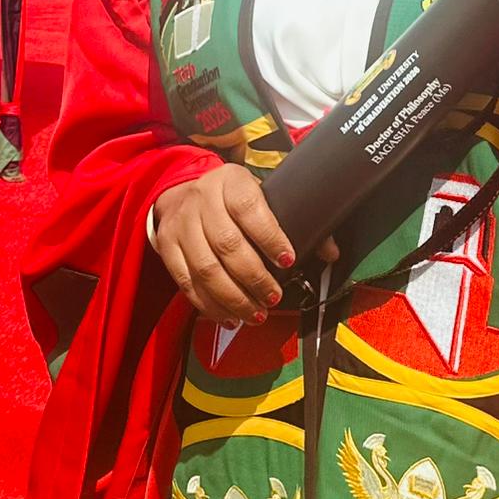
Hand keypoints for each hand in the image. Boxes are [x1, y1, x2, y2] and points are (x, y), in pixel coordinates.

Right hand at [152, 165, 332, 327]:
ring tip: (255, 314)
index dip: (270, 238)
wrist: (182, 191)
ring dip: (233, 298)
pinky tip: (229, 317)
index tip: (289, 260)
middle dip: (254, 278)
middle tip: (274, 298)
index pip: (250, 209)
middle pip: (228, 245)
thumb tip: (331, 253)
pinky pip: (187, 282)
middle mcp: (202, 200)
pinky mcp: (166, 247)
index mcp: (231, 182)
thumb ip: (297, 219)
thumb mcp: (263, 195)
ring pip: (206, 268)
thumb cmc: (233, 198)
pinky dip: (209, 305)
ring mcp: (181, 224)